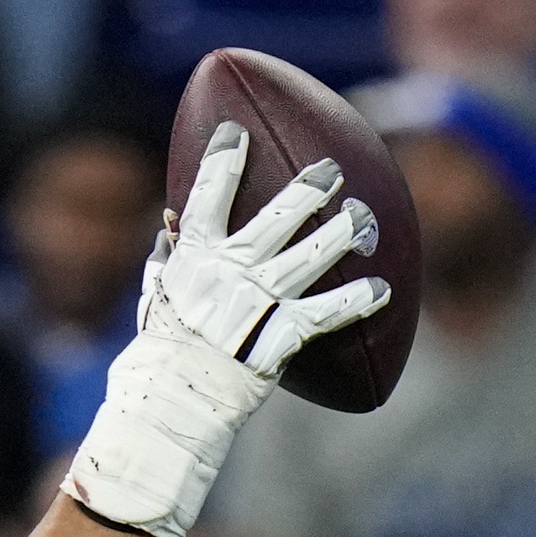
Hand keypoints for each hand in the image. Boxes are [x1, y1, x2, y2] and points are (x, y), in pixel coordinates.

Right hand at [65, 126, 386, 536]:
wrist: (171, 404)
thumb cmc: (159, 352)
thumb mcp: (154, 297)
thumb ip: (166, 258)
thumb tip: (168, 221)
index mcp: (194, 258)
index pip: (207, 197)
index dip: (223, 161)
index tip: (237, 131)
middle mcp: (230, 273)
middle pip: (277, 218)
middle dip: (309, 190)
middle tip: (331, 170)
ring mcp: (257, 303)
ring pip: (310, 258)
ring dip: (342, 236)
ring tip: (365, 220)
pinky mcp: (277, 337)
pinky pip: (324, 315)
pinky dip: (354, 303)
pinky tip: (381, 291)